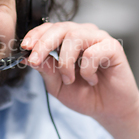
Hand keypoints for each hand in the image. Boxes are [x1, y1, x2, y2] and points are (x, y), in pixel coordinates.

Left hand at [21, 22, 138, 124]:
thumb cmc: (84, 94)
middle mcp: (83, 34)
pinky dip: (87, 69)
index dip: (35, 35)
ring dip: (66, 61)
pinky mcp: (113, 47)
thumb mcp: (57, 85)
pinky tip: (91, 79)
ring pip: (74, 36)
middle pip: (60, 28)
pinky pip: (93, 51)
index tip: (24, 47)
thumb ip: (45, 69)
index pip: (49, 28)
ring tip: (69, 79)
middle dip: (43, 44)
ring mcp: (98, 39)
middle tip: (34, 61)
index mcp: (67, 40)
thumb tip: (27, 58)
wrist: (108, 110)